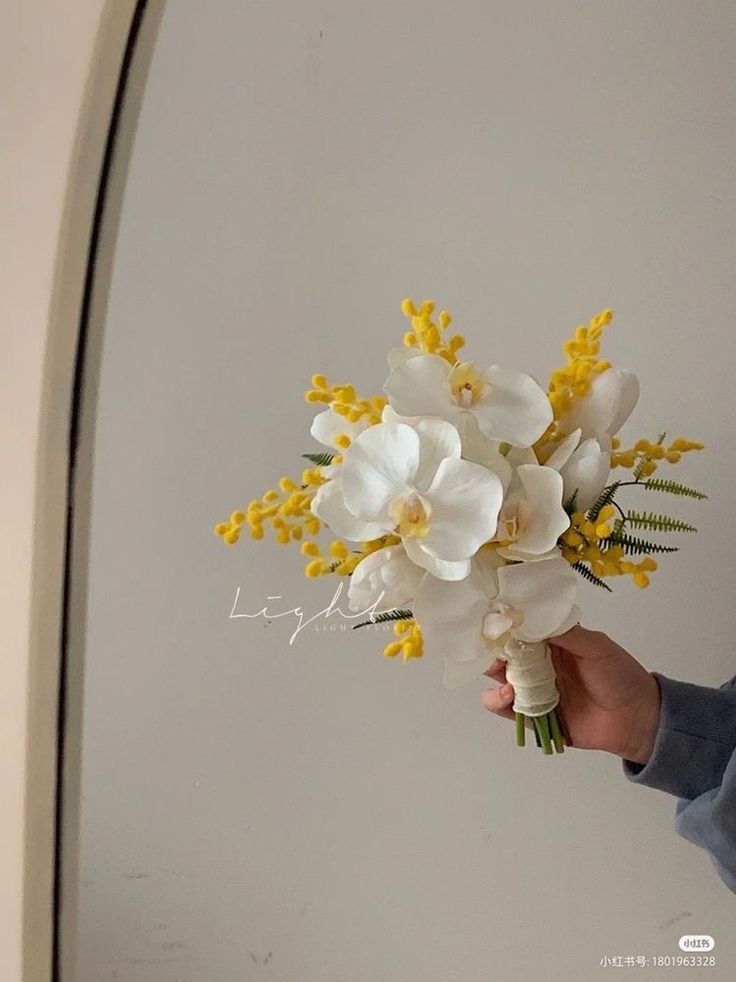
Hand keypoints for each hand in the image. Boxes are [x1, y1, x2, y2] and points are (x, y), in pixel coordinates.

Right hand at [482, 625, 661, 763]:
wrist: (636, 718)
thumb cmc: (620, 675)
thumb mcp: (597, 646)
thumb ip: (567, 633)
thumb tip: (532, 617)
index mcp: (551, 643)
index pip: (520, 630)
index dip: (504, 626)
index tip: (492, 623)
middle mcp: (538, 664)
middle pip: (504, 655)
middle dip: (492, 653)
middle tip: (490, 653)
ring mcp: (534, 691)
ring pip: (499, 681)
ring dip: (495, 679)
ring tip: (506, 682)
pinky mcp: (534, 716)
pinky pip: (507, 710)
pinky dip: (499, 703)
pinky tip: (509, 697)